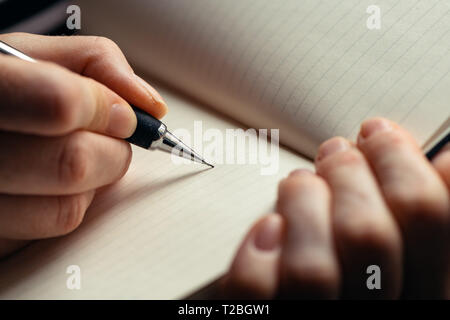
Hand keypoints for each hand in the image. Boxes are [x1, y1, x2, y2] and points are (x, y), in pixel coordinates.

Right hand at [0, 33, 166, 257]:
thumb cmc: (10, 85)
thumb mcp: (39, 54)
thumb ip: (98, 63)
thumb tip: (151, 107)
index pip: (60, 104)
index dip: (104, 108)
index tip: (123, 113)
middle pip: (74, 164)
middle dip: (112, 152)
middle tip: (110, 138)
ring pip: (68, 209)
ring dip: (94, 183)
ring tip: (77, 156)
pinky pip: (52, 230)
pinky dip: (71, 205)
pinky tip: (55, 181)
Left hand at [223, 118, 448, 298]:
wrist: (308, 303)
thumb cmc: (360, 281)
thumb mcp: (407, 258)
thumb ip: (417, 220)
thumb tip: (441, 158)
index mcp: (422, 292)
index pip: (430, 219)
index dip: (404, 163)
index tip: (381, 133)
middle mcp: (374, 311)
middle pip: (368, 237)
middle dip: (349, 173)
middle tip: (337, 150)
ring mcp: (318, 316)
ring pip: (312, 268)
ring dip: (302, 204)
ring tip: (299, 183)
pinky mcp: (269, 319)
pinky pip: (257, 290)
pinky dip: (259, 251)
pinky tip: (268, 227)